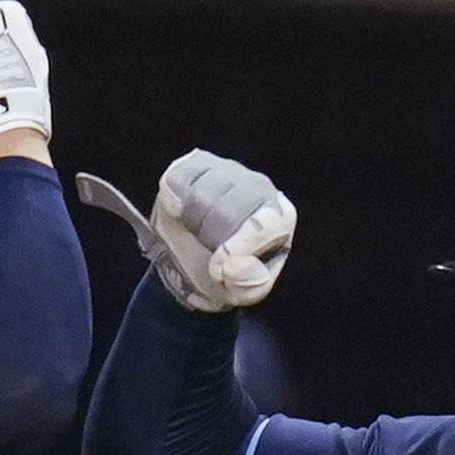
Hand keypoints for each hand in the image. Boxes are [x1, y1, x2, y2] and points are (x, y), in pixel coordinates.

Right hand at [75, 149, 294, 312]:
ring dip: (191, 221)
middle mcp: (259, 186)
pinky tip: (182, 212)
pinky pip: (178, 181)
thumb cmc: (224, 275)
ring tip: (196, 229)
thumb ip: (249, 284)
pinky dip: (173, 202)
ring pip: (200, 195)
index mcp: (281, 217)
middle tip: (206, 248)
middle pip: (227, 211)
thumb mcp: (241, 292)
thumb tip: (234, 265)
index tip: (217, 269)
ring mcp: (228, 170)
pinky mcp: (197, 163)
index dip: (233, 251)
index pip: (261, 226)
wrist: (192, 260)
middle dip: (210, 238)